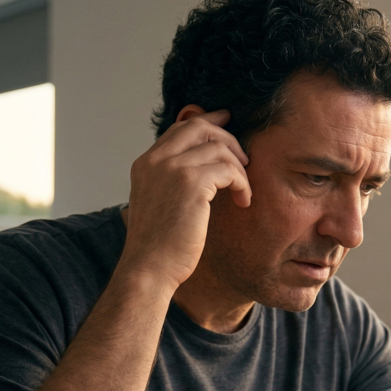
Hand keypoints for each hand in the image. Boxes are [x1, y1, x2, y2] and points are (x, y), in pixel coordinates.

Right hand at [121, 108, 251, 289]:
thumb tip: (203, 169)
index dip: (207, 121)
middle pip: (199, 126)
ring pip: (219, 147)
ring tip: (243, 191)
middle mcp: (156, 160)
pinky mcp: (192, 184)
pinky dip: (242, 183)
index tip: (227, 122)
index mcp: (145, 163)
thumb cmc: (158, 246)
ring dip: (239, 167)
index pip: (179, 128)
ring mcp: (172, 169)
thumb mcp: (158, 203)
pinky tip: (243, 201)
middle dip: (227, 138)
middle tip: (244, 160)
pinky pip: (229, 169)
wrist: (149, 268)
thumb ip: (172, 181)